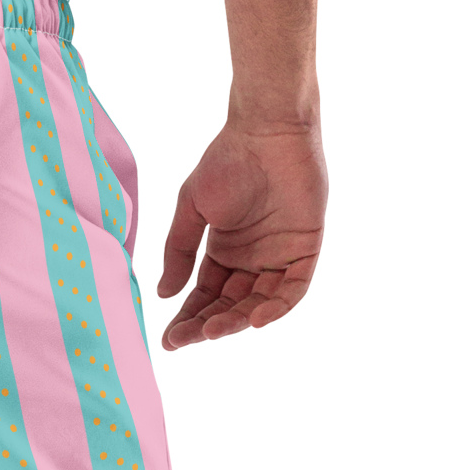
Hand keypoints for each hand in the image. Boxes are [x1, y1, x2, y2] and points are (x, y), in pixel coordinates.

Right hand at [154, 120, 326, 348]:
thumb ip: (180, 251)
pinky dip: (277, 306)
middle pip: (230, 305)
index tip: (171, 339)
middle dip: (207, 324)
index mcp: (223, 252)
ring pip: (259, 302)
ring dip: (237, 320)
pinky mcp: (305, 249)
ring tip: (214, 330)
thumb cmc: (227, 161)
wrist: (266, 131)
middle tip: (187, 338)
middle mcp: (251, 259)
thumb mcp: (192, 209)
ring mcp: (278, 256)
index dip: (188, 318)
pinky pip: (293, 288)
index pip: (206, 296)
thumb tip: (164, 293)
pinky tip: (256, 319)